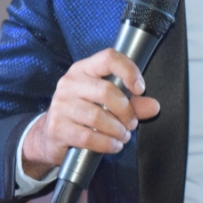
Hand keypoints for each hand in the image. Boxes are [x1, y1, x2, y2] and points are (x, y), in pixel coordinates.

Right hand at [21, 48, 160, 178]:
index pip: (109, 58)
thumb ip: (133, 103)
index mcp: (84, 69)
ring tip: (123, 136)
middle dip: (126, 111)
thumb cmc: (82, 114)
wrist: (49, 135)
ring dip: (118, 130)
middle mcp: (70, 83)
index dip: (129, 71)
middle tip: (132, 123)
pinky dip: (106, 144)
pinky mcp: (57, 127)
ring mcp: (61, 105)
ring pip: (98, 116)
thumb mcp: (107, 103)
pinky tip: (113, 145)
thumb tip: (153, 106)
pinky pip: (88, 137)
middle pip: (107, 91)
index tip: (140, 89)